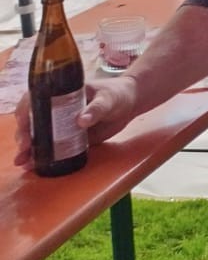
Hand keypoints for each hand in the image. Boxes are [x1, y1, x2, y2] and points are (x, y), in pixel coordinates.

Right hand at [13, 75, 141, 169]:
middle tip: (24, 150)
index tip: (24, 126)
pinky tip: (34, 165)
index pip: (34, 100)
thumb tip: (80, 121)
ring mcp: (62, 124)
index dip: (25, 113)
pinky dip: (42, 156)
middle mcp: (56, 109)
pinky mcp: (70, 138)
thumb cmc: (118, 94)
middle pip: (32, 121)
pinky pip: (53, 147)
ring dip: (29, 149)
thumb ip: (97, 109)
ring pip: (39, 136)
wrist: (131, 103)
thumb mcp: (108, 99)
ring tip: (24, 162)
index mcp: (60, 93)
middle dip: (24, 135)